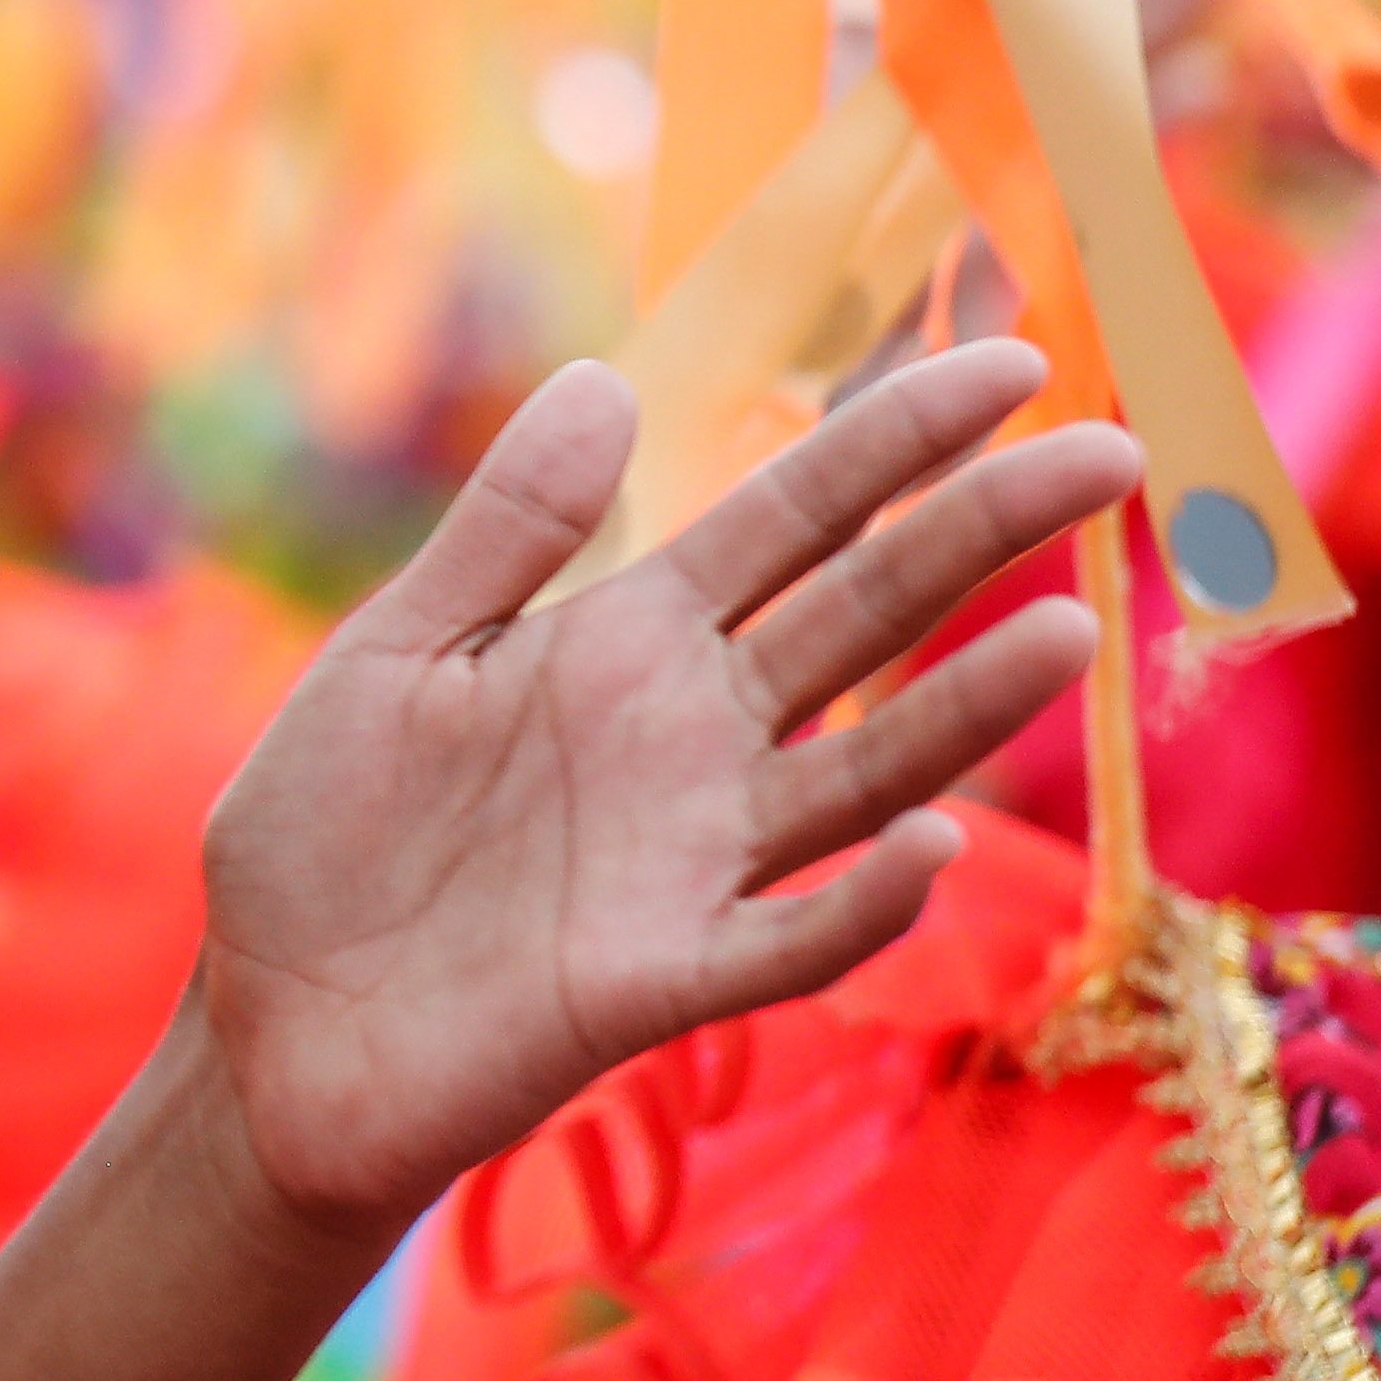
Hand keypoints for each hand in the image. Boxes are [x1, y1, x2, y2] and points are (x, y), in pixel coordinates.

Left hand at [192, 340, 1133, 1242]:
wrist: (266, 1019)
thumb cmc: (326, 832)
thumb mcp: (397, 650)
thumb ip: (505, 529)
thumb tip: (604, 375)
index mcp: (628, 640)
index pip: (794, 516)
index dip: (896, 438)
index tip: (1014, 360)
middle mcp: (690, 740)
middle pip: (866, 616)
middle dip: (983, 532)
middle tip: (1114, 454)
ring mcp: (693, 861)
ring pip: (867, 773)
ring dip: (967, 712)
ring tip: (1068, 629)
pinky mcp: (660, 980)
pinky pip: (790, 940)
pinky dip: (865, 903)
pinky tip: (929, 843)